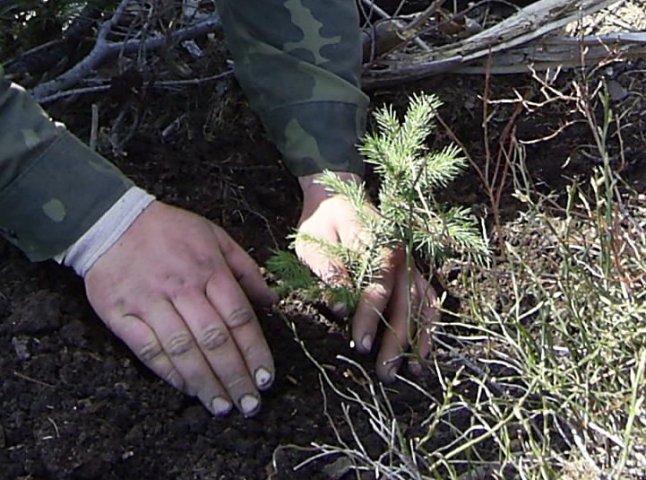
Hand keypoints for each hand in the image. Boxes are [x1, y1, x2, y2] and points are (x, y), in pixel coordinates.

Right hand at [84, 202, 276, 416]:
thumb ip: (246, 269)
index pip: (239, 317)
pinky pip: (148, 350)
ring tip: (223, 406)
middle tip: (250, 403)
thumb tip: (272, 302)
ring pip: (183, 349)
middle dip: (235, 375)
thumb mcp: (216, 236)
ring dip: (206, 382)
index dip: (255, 351)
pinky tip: (187, 389)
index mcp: (209, 269)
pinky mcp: (122, 315)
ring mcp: (150, 302)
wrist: (110, 221)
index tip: (265, 377)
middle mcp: (182, 288)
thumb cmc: (170, 230)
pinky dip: (169, 373)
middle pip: (214, 339)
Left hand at [296, 173, 437, 381]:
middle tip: (386, 373)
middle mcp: (401, 252)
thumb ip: (327, 269)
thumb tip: (339, 307)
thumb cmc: (322, 221)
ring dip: (420, 337)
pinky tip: (426, 349)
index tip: (360, 344)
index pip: (376, 285)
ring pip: (423, 302)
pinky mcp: (412, 268)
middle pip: (405, 300)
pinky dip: (430, 323)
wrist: (338, 194)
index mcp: (376, 242)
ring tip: (414, 371)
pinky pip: (428, 297)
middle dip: (397, 339)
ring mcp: (410, 260)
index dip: (370, 316)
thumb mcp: (313, 241)